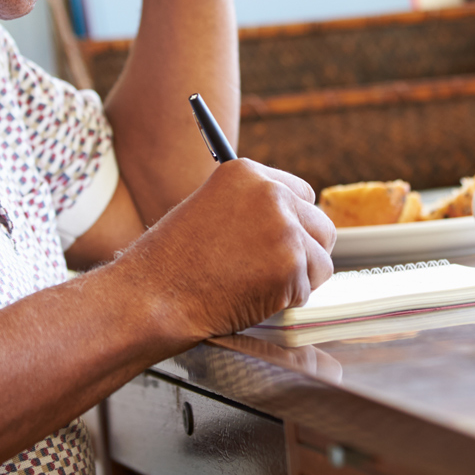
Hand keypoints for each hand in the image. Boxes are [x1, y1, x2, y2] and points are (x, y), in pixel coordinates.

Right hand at [120, 159, 336, 339]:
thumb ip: (251, 207)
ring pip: (322, 259)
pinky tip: (250, 297)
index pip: (302, 193)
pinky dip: (286, 302)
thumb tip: (292, 221)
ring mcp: (283, 229)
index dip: (293, 222)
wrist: (153, 295)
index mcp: (246, 172)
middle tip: (271, 270)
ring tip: (255, 284)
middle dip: (305, 251)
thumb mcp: (210, 208)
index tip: (278, 241)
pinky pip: (308, 290)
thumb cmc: (172, 261)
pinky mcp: (290, 266)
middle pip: (321, 224)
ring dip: (298, 278)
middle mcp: (270, 193)